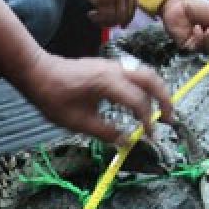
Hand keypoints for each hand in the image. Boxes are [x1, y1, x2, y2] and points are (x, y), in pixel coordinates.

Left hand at [16, 52, 173, 143]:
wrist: (38, 72)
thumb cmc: (52, 96)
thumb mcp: (77, 122)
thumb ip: (104, 132)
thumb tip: (125, 142)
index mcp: (107, 82)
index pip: (138, 101)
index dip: (147, 120)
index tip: (149, 136)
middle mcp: (113, 69)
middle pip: (150, 80)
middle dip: (164, 99)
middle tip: (170, 119)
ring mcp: (112, 65)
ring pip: (145, 74)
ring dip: (156, 91)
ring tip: (161, 111)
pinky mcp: (108, 67)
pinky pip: (134, 74)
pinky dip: (144, 87)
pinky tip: (141, 103)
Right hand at [74, 0, 136, 27]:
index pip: (133, 2)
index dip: (129, 15)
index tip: (123, 22)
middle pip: (126, 12)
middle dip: (118, 22)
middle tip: (109, 26)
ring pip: (116, 17)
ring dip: (105, 22)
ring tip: (95, 18)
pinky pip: (104, 16)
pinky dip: (97, 19)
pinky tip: (91, 15)